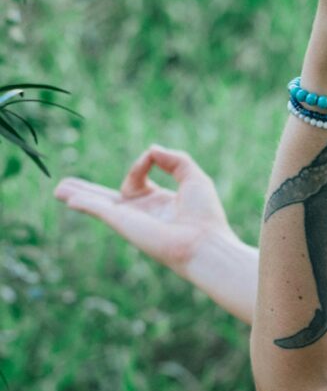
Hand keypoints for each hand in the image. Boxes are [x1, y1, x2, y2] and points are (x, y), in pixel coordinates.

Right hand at [54, 145, 233, 275]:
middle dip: (87, 191)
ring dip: (78, 196)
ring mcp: (130, 219)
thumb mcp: (193, 177)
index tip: (152, 155)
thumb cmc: (204, 214)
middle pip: (108, 198)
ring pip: (98, 204)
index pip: (138, 177)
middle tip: (66, 186)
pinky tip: (68, 199)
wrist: (203, 241)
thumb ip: (173, 159)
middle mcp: (142, 212)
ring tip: (58, 190)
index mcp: (159, 202)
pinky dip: (84, 202)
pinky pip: (99, 210)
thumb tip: (151, 149)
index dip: (142, 161)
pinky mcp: (123, 224)